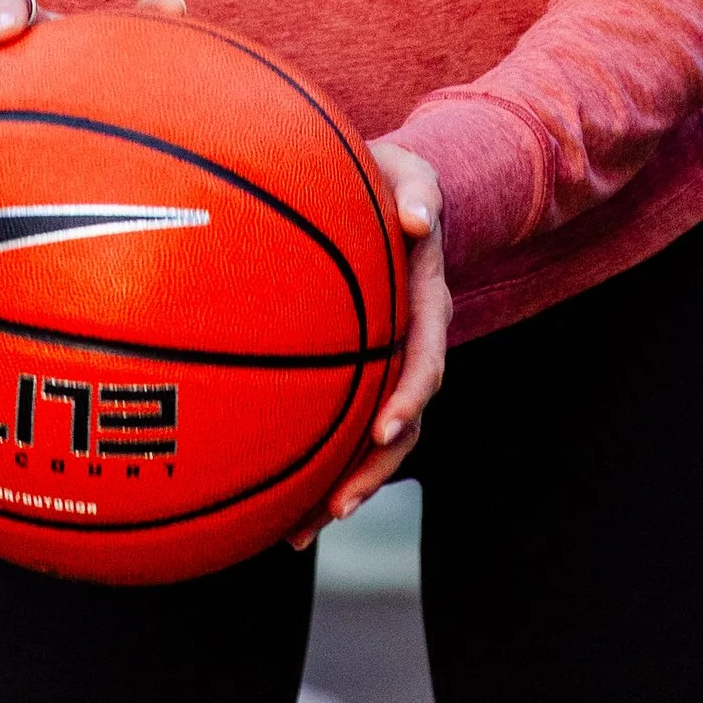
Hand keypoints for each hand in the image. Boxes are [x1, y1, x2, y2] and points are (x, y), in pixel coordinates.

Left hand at [292, 142, 447, 544]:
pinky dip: (315, 467)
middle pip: (402, 424)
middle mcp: (408, 346)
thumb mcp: (412, 170)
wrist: (380, 189)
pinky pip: (337, 427)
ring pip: (371, 442)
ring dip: (344, 487)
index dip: (409, 397)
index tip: (384, 429)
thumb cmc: (392, 179)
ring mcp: (382, 365)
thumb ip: (420, 189)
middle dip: (374, 470)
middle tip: (339, 504)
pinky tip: (276, 506)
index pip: (426, 359)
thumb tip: (421, 220)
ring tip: (301, 532)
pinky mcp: (353, 372)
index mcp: (426, 305)